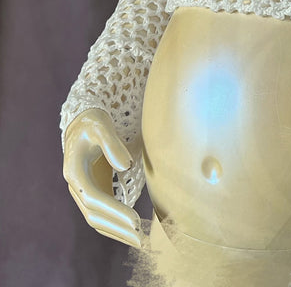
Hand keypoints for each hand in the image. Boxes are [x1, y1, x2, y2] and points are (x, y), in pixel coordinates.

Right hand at [62, 108, 141, 247]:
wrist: (82, 123)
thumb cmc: (93, 123)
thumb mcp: (101, 126)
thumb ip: (112, 144)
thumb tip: (124, 165)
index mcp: (74, 172)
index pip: (93, 198)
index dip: (114, 211)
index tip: (135, 221)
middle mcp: (75, 186)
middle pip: (94, 215)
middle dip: (117, 228)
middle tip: (141, 239)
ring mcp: (83, 191)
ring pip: (97, 219)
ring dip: (116, 231)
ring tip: (139, 241)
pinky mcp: (93, 190)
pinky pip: (102, 213)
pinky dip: (115, 224)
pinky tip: (131, 231)